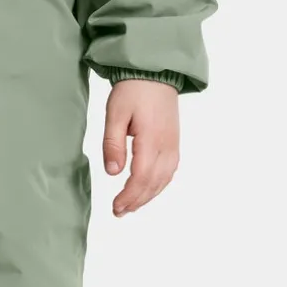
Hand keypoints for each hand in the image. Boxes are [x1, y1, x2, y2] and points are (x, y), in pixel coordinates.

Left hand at [102, 79, 179, 216]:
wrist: (155, 74)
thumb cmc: (133, 91)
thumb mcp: (115, 114)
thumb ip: (113, 144)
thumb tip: (112, 172)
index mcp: (151, 139)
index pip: (142, 177)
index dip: (129, 196)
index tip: (115, 207)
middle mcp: (167, 147)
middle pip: (154, 183)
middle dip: (136, 201)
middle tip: (118, 212)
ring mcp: (173, 146)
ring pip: (164, 180)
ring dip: (147, 197)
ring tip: (130, 207)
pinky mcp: (174, 144)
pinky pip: (169, 172)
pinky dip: (157, 186)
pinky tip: (147, 190)